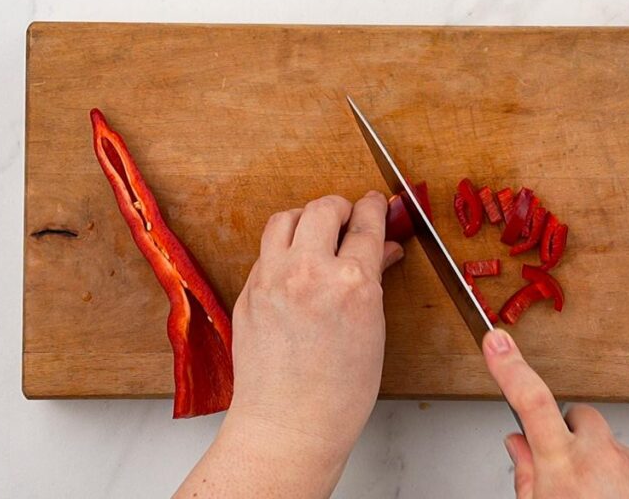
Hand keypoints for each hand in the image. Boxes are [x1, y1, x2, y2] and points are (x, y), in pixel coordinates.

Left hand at [229, 191, 402, 448]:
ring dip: (306, 218)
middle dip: (341, 207)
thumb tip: (380, 251)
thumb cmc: (338, 394)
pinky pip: (267, 251)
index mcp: (351, 283)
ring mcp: (273, 279)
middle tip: (348, 218)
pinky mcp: (249, 290)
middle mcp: (309, 272)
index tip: (375, 203)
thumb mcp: (372, 331)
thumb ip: (373, 281)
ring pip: (286, 218)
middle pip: (323, 208)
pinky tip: (295, 265)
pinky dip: (284, 248)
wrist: (289, 424)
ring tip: (317, 232)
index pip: (365, 224)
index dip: (374, 208)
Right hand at [483, 329, 628, 498]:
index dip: (511, 368)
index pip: (531, 401)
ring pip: (613, 451)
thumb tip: (518, 445)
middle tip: (564, 472)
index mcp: (562, 466)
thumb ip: (526, 477)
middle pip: (580, 419)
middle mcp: (603, 458)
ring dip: (603, 470)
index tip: (497, 340)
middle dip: (569, 436)